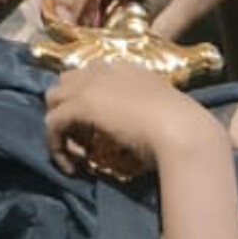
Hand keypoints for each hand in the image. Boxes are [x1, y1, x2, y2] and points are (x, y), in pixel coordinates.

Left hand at [45, 62, 215, 182]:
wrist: (185, 133)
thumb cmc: (183, 131)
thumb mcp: (160, 117)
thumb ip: (141, 117)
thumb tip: (128, 139)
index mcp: (127, 71)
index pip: (91, 78)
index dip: (88, 103)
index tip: (97, 132)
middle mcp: (105, 71)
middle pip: (66, 84)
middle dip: (68, 110)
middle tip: (85, 142)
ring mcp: (90, 85)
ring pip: (53, 100)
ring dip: (60, 127)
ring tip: (79, 154)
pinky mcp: (81, 104)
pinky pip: (52, 123)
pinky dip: (56, 145)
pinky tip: (72, 167)